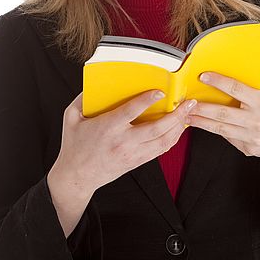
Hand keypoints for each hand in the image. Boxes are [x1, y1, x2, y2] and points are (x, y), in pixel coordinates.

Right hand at [50, 90, 196, 198]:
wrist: (77, 177)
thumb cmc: (74, 145)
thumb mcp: (71, 117)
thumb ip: (82, 98)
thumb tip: (94, 82)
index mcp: (107, 128)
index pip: (131, 112)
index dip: (147, 101)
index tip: (160, 91)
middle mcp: (123, 142)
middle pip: (156, 129)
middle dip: (176, 115)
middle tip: (188, 102)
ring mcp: (132, 154)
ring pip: (162, 142)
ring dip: (178, 127)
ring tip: (188, 112)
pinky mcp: (137, 161)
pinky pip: (160, 150)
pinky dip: (172, 138)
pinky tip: (178, 128)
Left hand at [186, 72, 259, 161]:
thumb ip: (252, 86)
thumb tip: (230, 74)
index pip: (236, 89)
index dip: (218, 82)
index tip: (203, 76)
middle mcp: (256, 120)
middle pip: (223, 113)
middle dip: (202, 107)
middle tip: (187, 102)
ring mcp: (251, 136)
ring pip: (220, 128)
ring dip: (201, 122)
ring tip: (187, 116)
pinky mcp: (247, 148)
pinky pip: (227, 137)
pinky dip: (214, 130)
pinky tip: (202, 125)